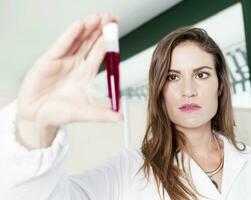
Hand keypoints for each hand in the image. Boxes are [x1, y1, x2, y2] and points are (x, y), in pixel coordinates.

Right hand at [17, 14, 122, 128]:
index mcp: (87, 73)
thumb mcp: (85, 113)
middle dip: (100, 30)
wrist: (37, 117)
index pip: (100, 52)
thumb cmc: (60, 113)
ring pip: (77, 40)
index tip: (117, 29)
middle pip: (91, 42)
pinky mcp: (48, 60)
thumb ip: (103, 114)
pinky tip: (80, 25)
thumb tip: (122, 118)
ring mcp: (63, 60)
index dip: (108, 41)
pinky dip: (70, 35)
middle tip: (110, 18)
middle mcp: (77, 64)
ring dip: (88, 28)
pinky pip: (61, 45)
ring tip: (99, 17)